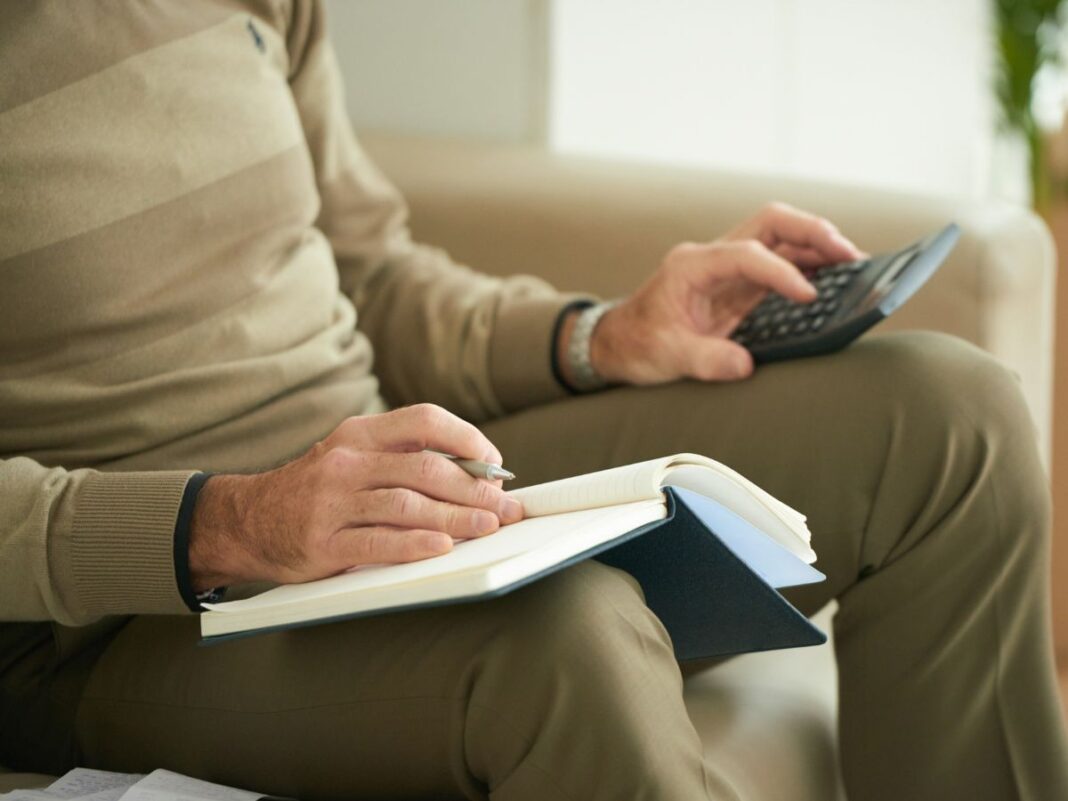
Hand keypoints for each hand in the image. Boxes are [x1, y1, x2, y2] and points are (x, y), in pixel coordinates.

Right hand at [188, 404, 522, 590]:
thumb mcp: (352, 457)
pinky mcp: (324, 542)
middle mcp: (347, 461)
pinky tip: (442, 547)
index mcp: (359, 434)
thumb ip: (401, 459)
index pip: (425, 421)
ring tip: (489, 526)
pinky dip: (415, 545)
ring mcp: (333, 502)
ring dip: (457, 518)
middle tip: (506, 506)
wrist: (247, 520)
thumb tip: (475, 475)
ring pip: (408, 505)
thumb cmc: (315, 491)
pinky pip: (378, 542)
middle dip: (475, 488)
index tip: (495, 465)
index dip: (468, 439)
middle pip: (425, 467)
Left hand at [581, 202, 864, 384]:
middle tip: (850, 254)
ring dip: (817, 247)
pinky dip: (810, 267)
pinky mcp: (739, 286)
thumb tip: (744, 365)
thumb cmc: (637, 344)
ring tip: (855, 264)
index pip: (747, 254)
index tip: (808, 297)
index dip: (780, 272)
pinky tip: (834, 280)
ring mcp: (728, 269)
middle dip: (812, 232)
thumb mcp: (667, 356)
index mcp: (691, 265)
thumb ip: (705, 360)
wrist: (618, 344)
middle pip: (771, 223)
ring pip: (780, 238)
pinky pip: (781, 264)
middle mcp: (712, 258)